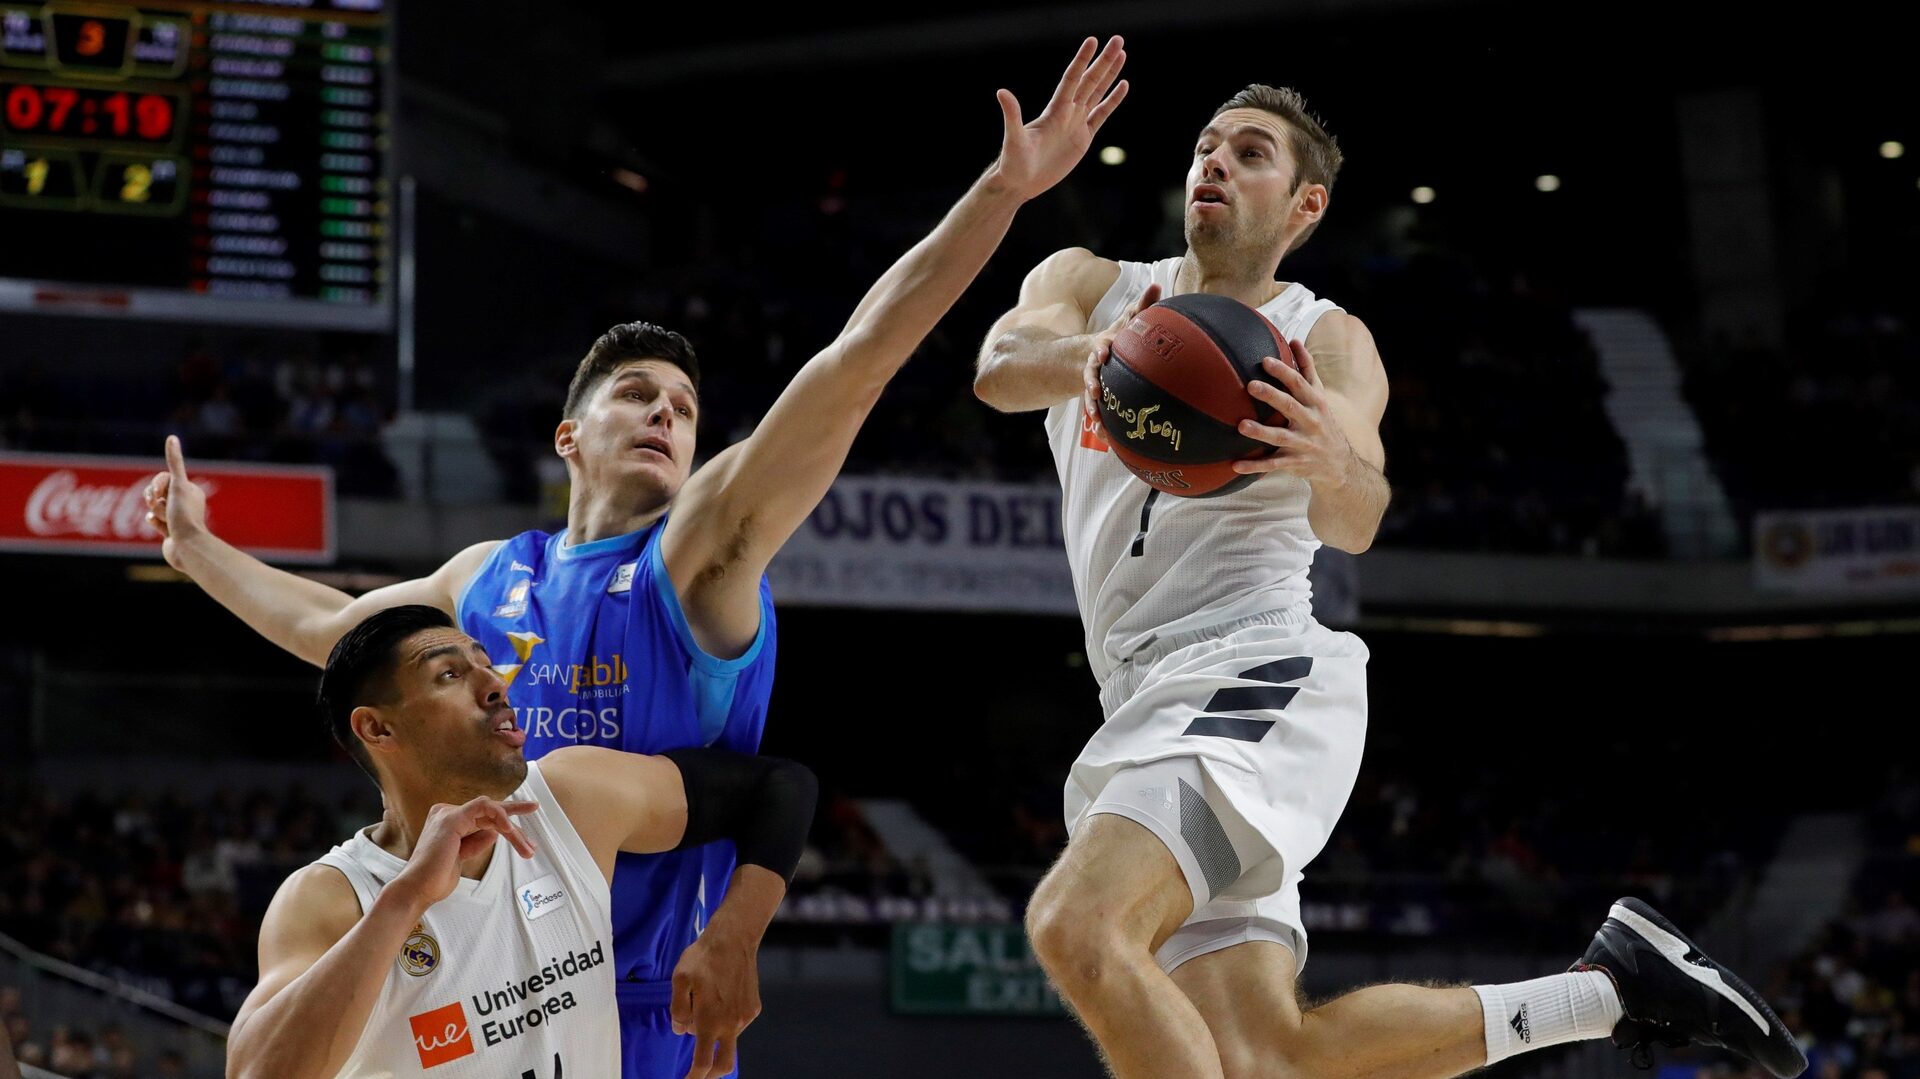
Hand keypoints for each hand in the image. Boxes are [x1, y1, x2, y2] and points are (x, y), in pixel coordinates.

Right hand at [142, 435, 209, 569]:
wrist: (187, 548)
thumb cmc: (184, 516)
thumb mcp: (177, 485)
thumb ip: (174, 462)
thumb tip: (172, 437)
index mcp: (191, 491)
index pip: (163, 478)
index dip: (157, 485)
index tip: (161, 494)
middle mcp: (185, 503)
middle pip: (155, 492)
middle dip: (153, 499)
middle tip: (163, 508)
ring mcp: (176, 518)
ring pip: (151, 507)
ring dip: (155, 513)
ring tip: (167, 522)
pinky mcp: (169, 532)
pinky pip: (151, 521)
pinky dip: (154, 523)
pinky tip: (164, 530)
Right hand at [390, 797, 536, 911]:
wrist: (418, 890)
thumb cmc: (436, 879)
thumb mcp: (462, 857)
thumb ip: (476, 842)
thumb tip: (494, 832)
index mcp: (449, 822)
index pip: (484, 818)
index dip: (507, 827)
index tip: (525, 840)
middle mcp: (447, 814)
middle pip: (489, 813)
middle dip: (515, 818)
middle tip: (535, 808)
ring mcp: (448, 814)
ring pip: (491, 812)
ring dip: (512, 830)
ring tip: (526, 847)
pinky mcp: (451, 818)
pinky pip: (483, 807)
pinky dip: (499, 815)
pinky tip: (509, 829)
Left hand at [670, 929, 760, 1078]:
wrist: (734, 938)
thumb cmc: (703, 957)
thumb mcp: (679, 980)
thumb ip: (678, 1010)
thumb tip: (682, 1031)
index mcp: (710, 1020)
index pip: (703, 1063)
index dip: (694, 1078)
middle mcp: (731, 1023)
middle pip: (724, 1064)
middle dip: (712, 1074)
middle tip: (698, 1071)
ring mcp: (745, 1016)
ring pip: (728, 1038)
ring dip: (715, 1034)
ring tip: (705, 1003)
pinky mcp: (753, 1007)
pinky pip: (736, 1023)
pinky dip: (725, 1020)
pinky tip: (719, 998)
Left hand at [991, 36, 1128, 201]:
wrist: (1020, 181)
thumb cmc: (1013, 161)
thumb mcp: (1013, 138)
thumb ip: (1012, 115)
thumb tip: (1002, 92)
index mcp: (1054, 110)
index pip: (1072, 79)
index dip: (1082, 60)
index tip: (1093, 41)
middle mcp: (1067, 112)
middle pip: (1089, 81)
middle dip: (1104, 61)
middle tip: (1118, 40)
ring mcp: (1076, 124)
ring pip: (1097, 93)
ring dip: (1110, 75)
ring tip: (1122, 54)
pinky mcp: (1083, 139)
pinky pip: (1101, 115)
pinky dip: (1112, 101)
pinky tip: (1123, 86)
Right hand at [1082, 282, 1162, 415]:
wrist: (1087, 357)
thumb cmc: (1116, 341)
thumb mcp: (1125, 324)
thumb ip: (1140, 307)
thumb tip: (1158, 284)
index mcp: (1103, 346)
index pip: (1101, 345)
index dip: (1102, 349)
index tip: (1104, 353)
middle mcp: (1095, 365)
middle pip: (1091, 373)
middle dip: (1091, 381)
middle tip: (1095, 390)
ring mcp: (1093, 382)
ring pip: (1090, 395)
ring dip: (1092, 405)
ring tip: (1096, 417)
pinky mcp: (1096, 398)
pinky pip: (1097, 411)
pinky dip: (1100, 423)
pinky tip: (1105, 435)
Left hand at [1234, 337, 1359, 487]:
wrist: (1340, 464)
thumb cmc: (1322, 421)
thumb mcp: (1318, 395)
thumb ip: (1306, 369)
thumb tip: (1294, 340)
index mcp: (1314, 402)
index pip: (1299, 383)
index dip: (1283, 371)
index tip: (1265, 360)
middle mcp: (1310, 422)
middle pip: (1289, 406)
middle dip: (1271, 396)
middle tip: (1250, 385)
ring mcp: (1302, 444)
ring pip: (1280, 437)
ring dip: (1261, 432)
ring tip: (1241, 425)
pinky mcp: (1294, 463)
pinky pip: (1273, 465)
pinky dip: (1254, 467)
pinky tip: (1235, 465)